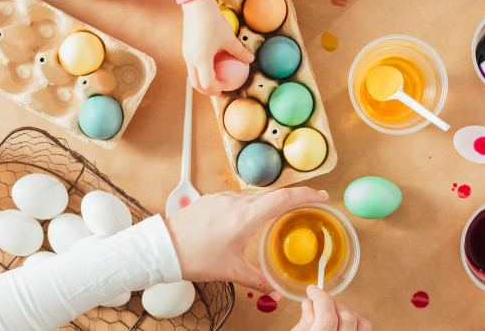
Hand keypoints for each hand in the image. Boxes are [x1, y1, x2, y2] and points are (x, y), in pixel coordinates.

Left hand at [164, 187, 327, 300]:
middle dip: (293, 199)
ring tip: (278, 216)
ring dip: (269, 204)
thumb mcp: (231, 271)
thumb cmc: (194, 257)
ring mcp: (222, 198)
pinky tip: (248, 220)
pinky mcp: (211, 199)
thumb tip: (275, 291)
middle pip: (272, 195)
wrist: (162, 248)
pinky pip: (238, 199)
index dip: (306, 194)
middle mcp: (235, 202)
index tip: (322, 195)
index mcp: (244, 217)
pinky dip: (250, 206)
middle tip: (308, 205)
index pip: (283, 198)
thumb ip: (258, 279)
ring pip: (254, 197)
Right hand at [181, 0, 253, 95]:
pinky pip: (192, 65)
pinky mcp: (186, 48)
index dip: (217, 88)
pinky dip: (201, 70)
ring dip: (203, 80)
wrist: (196, 4)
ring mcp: (186, 54)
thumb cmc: (213, 21)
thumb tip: (250, 59)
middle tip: (219, 91)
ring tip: (216, 79)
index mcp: (201, 59)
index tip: (227, 86)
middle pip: (196, 83)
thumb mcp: (229, 38)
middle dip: (207, 90)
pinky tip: (212, 64)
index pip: (207, 83)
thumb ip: (239, 51)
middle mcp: (190, 59)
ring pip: (193, 75)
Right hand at [293, 285, 371, 330]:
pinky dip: (356, 320)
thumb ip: (304, 323)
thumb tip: (310, 303)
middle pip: (345, 316)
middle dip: (331, 303)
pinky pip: (365, 328)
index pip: (327, 317)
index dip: (320, 298)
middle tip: (319, 303)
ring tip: (332, 314)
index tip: (313, 290)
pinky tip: (342, 322)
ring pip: (360, 322)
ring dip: (345, 312)